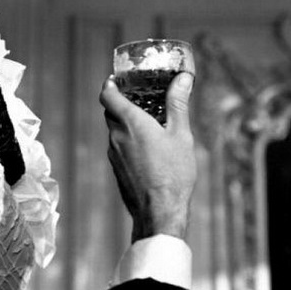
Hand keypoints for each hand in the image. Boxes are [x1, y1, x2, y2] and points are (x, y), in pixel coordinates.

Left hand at [99, 72, 196, 241]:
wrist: (159, 211)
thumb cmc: (173, 173)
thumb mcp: (181, 135)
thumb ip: (178, 104)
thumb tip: (183, 78)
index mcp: (130, 123)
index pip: (108, 95)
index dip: (110, 84)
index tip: (117, 79)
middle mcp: (116, 136)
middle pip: (110, 112)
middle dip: (121, 103)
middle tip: (139, 98)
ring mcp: (114, 154)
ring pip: (115, 131)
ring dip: (126, 124)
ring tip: (148, 123)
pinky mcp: (116, 169)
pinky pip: (118, 147)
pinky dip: (128, 141)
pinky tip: (147, 148)